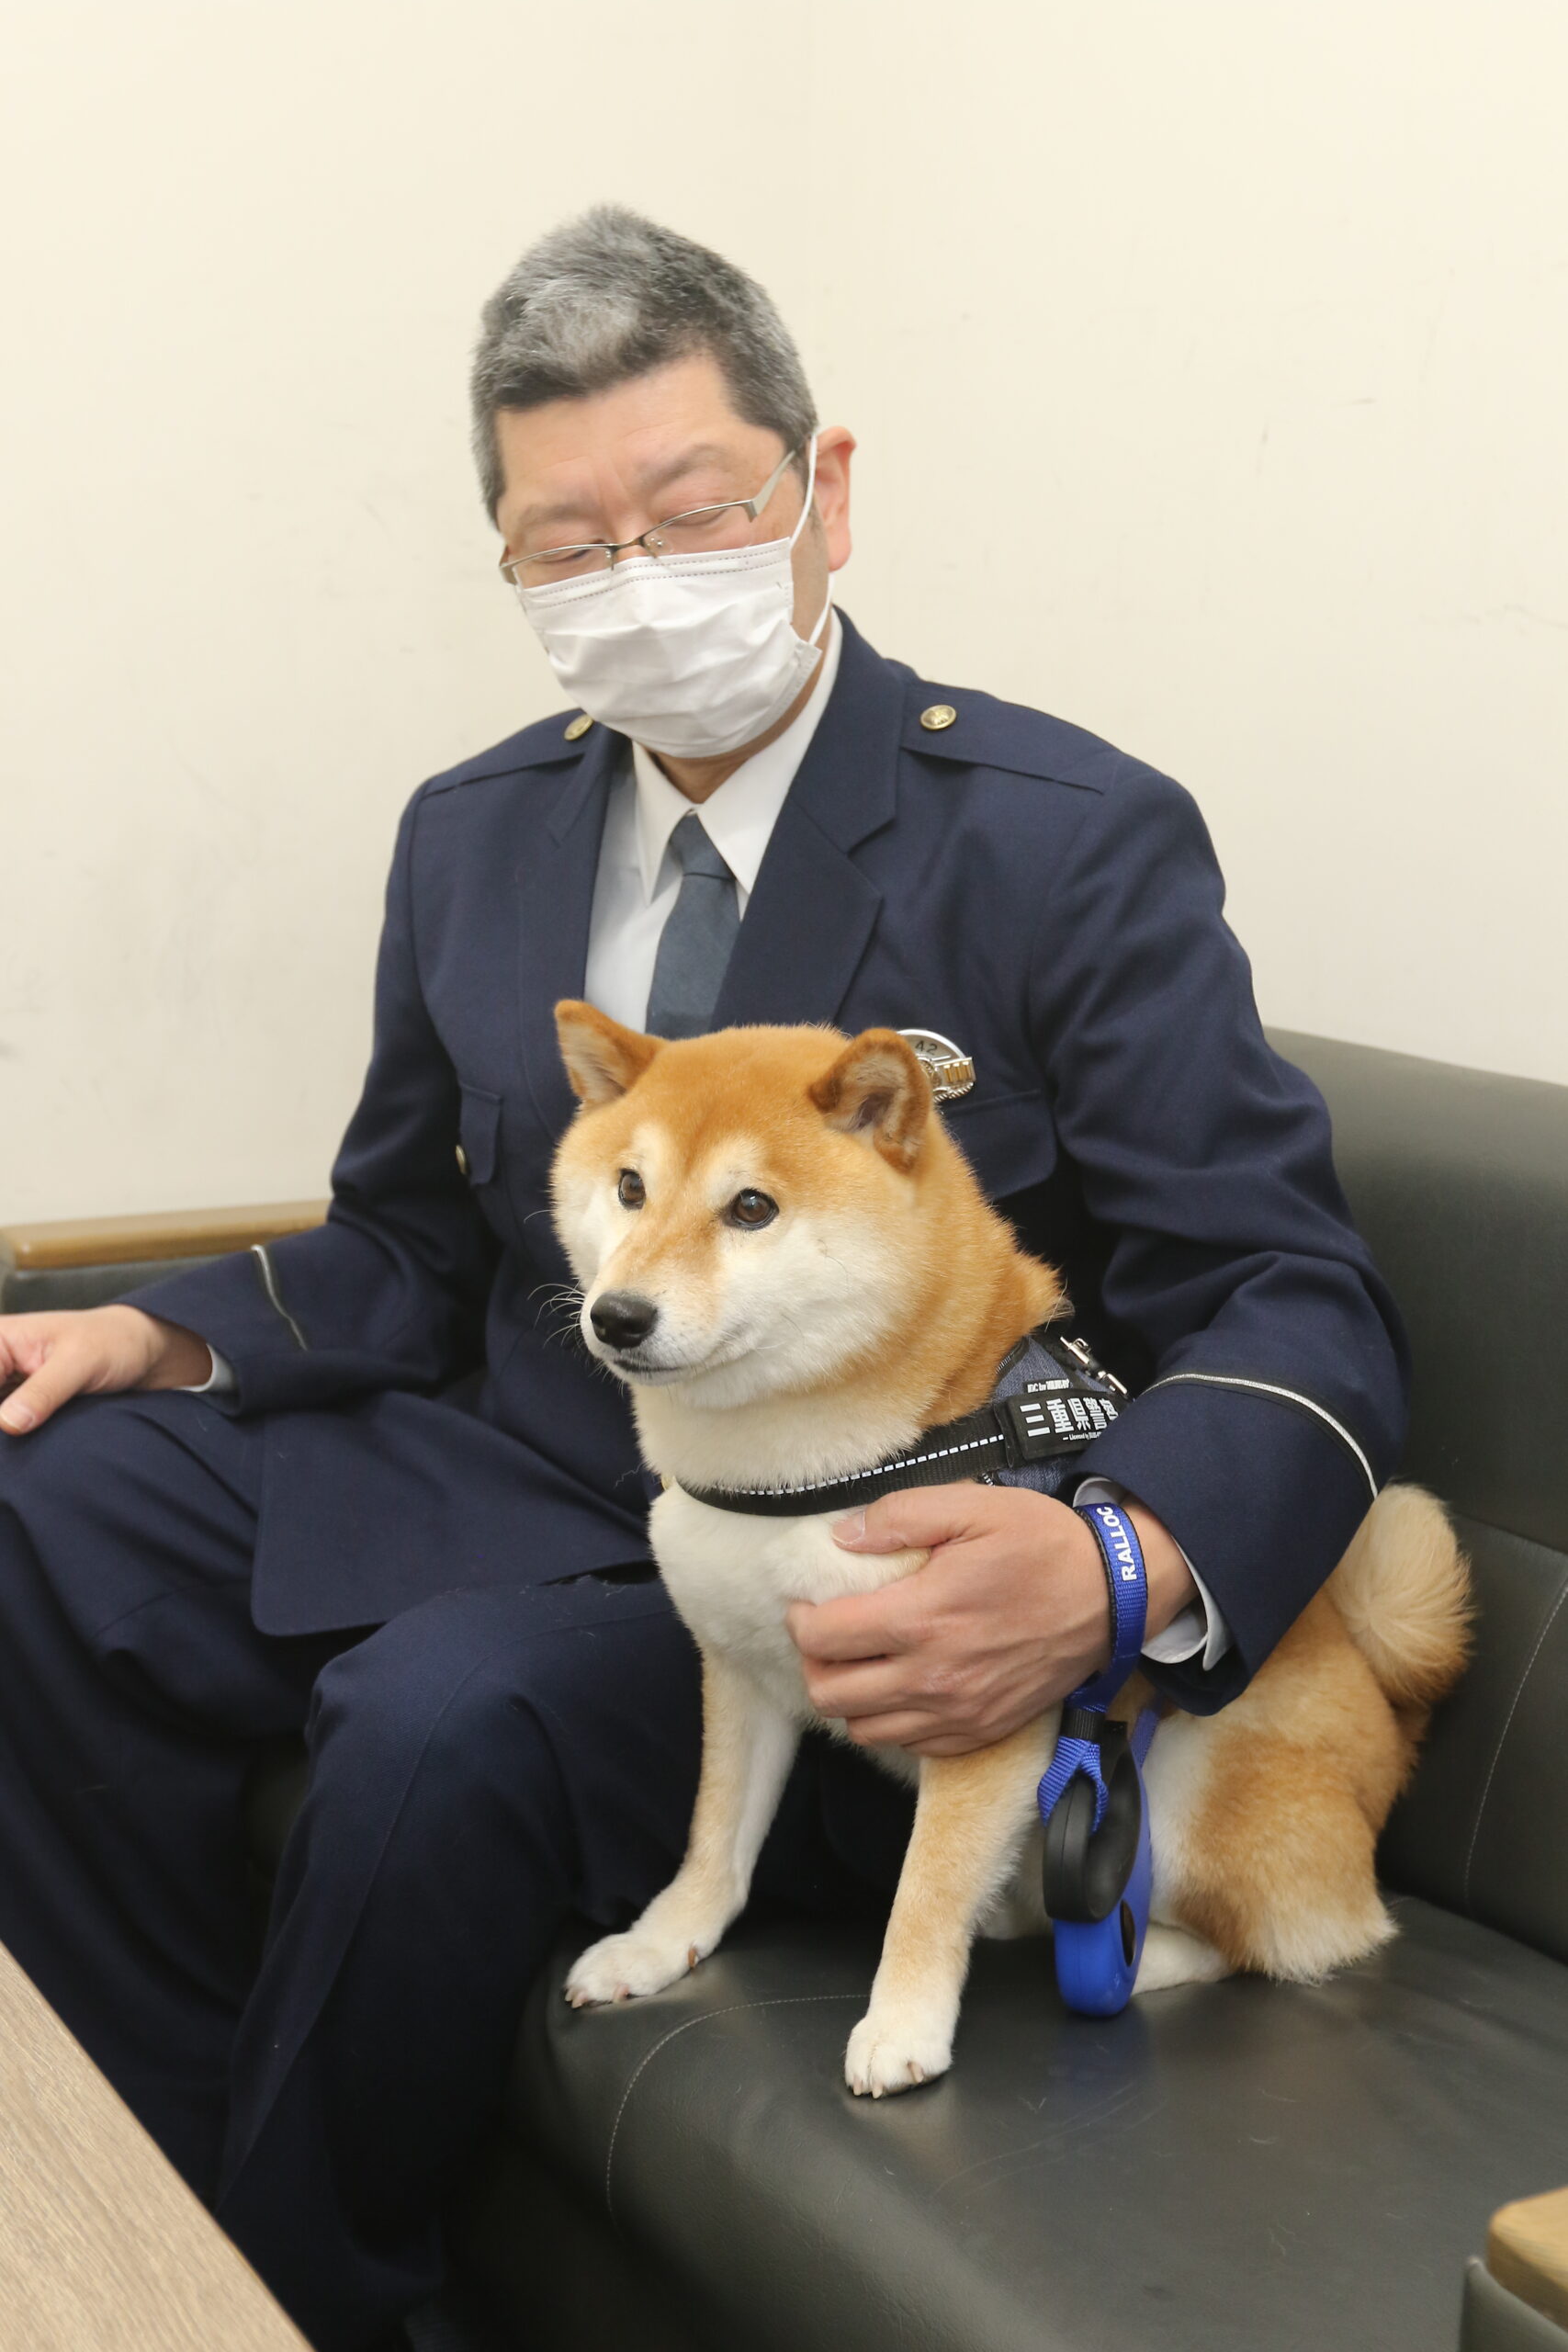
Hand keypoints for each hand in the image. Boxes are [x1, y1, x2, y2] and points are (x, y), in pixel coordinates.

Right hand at [0, 1307, 212, 1435]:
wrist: (140, 1352)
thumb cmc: (112, 1343)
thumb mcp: (80, 1363)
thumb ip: (44, 1392)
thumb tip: (7, 1424)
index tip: (10, 1427)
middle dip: (3, 1421)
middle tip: (22, 1433)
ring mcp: (4, 1384)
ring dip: (7, 1439)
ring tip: (24, 1446)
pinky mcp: (16, 1403)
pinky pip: (5, 1424)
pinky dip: (10, 1440)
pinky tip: (19, 1455)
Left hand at [785, 1485, 1196, 1756]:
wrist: (1113, 1595)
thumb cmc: (1042, 1545)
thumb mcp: (972, 1506)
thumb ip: (898, 1518)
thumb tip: (841, 1537)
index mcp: (923, 1617)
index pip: (821, 1639)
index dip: (800, 1619)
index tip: (808, 1601)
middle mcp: (933, 1677)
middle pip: (830, 1694)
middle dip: (814, 1661)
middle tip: (827, 1632)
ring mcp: (958, 1713)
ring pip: (863, 1728)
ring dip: (848, 1696)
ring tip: (860, 1660)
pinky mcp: (980, 1732)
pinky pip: (909, 1746)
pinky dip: (891, 1721)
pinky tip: (901, 1685)